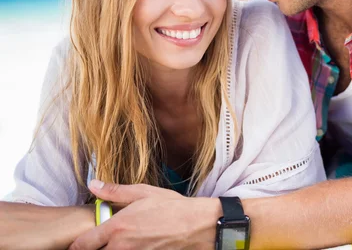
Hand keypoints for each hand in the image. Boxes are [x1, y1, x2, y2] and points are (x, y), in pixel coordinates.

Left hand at [69, 179, 220, 249]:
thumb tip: (93, 185)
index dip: (77, 246)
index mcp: (116, 228)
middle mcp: (121, 247)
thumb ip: (115, 191)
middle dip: (96, 249)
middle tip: (101, 242)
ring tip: (120, 243)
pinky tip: (137, 247)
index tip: (79, 244)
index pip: (82, 245)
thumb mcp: (144, 193)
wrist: (198, 226)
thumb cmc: (172, 208)